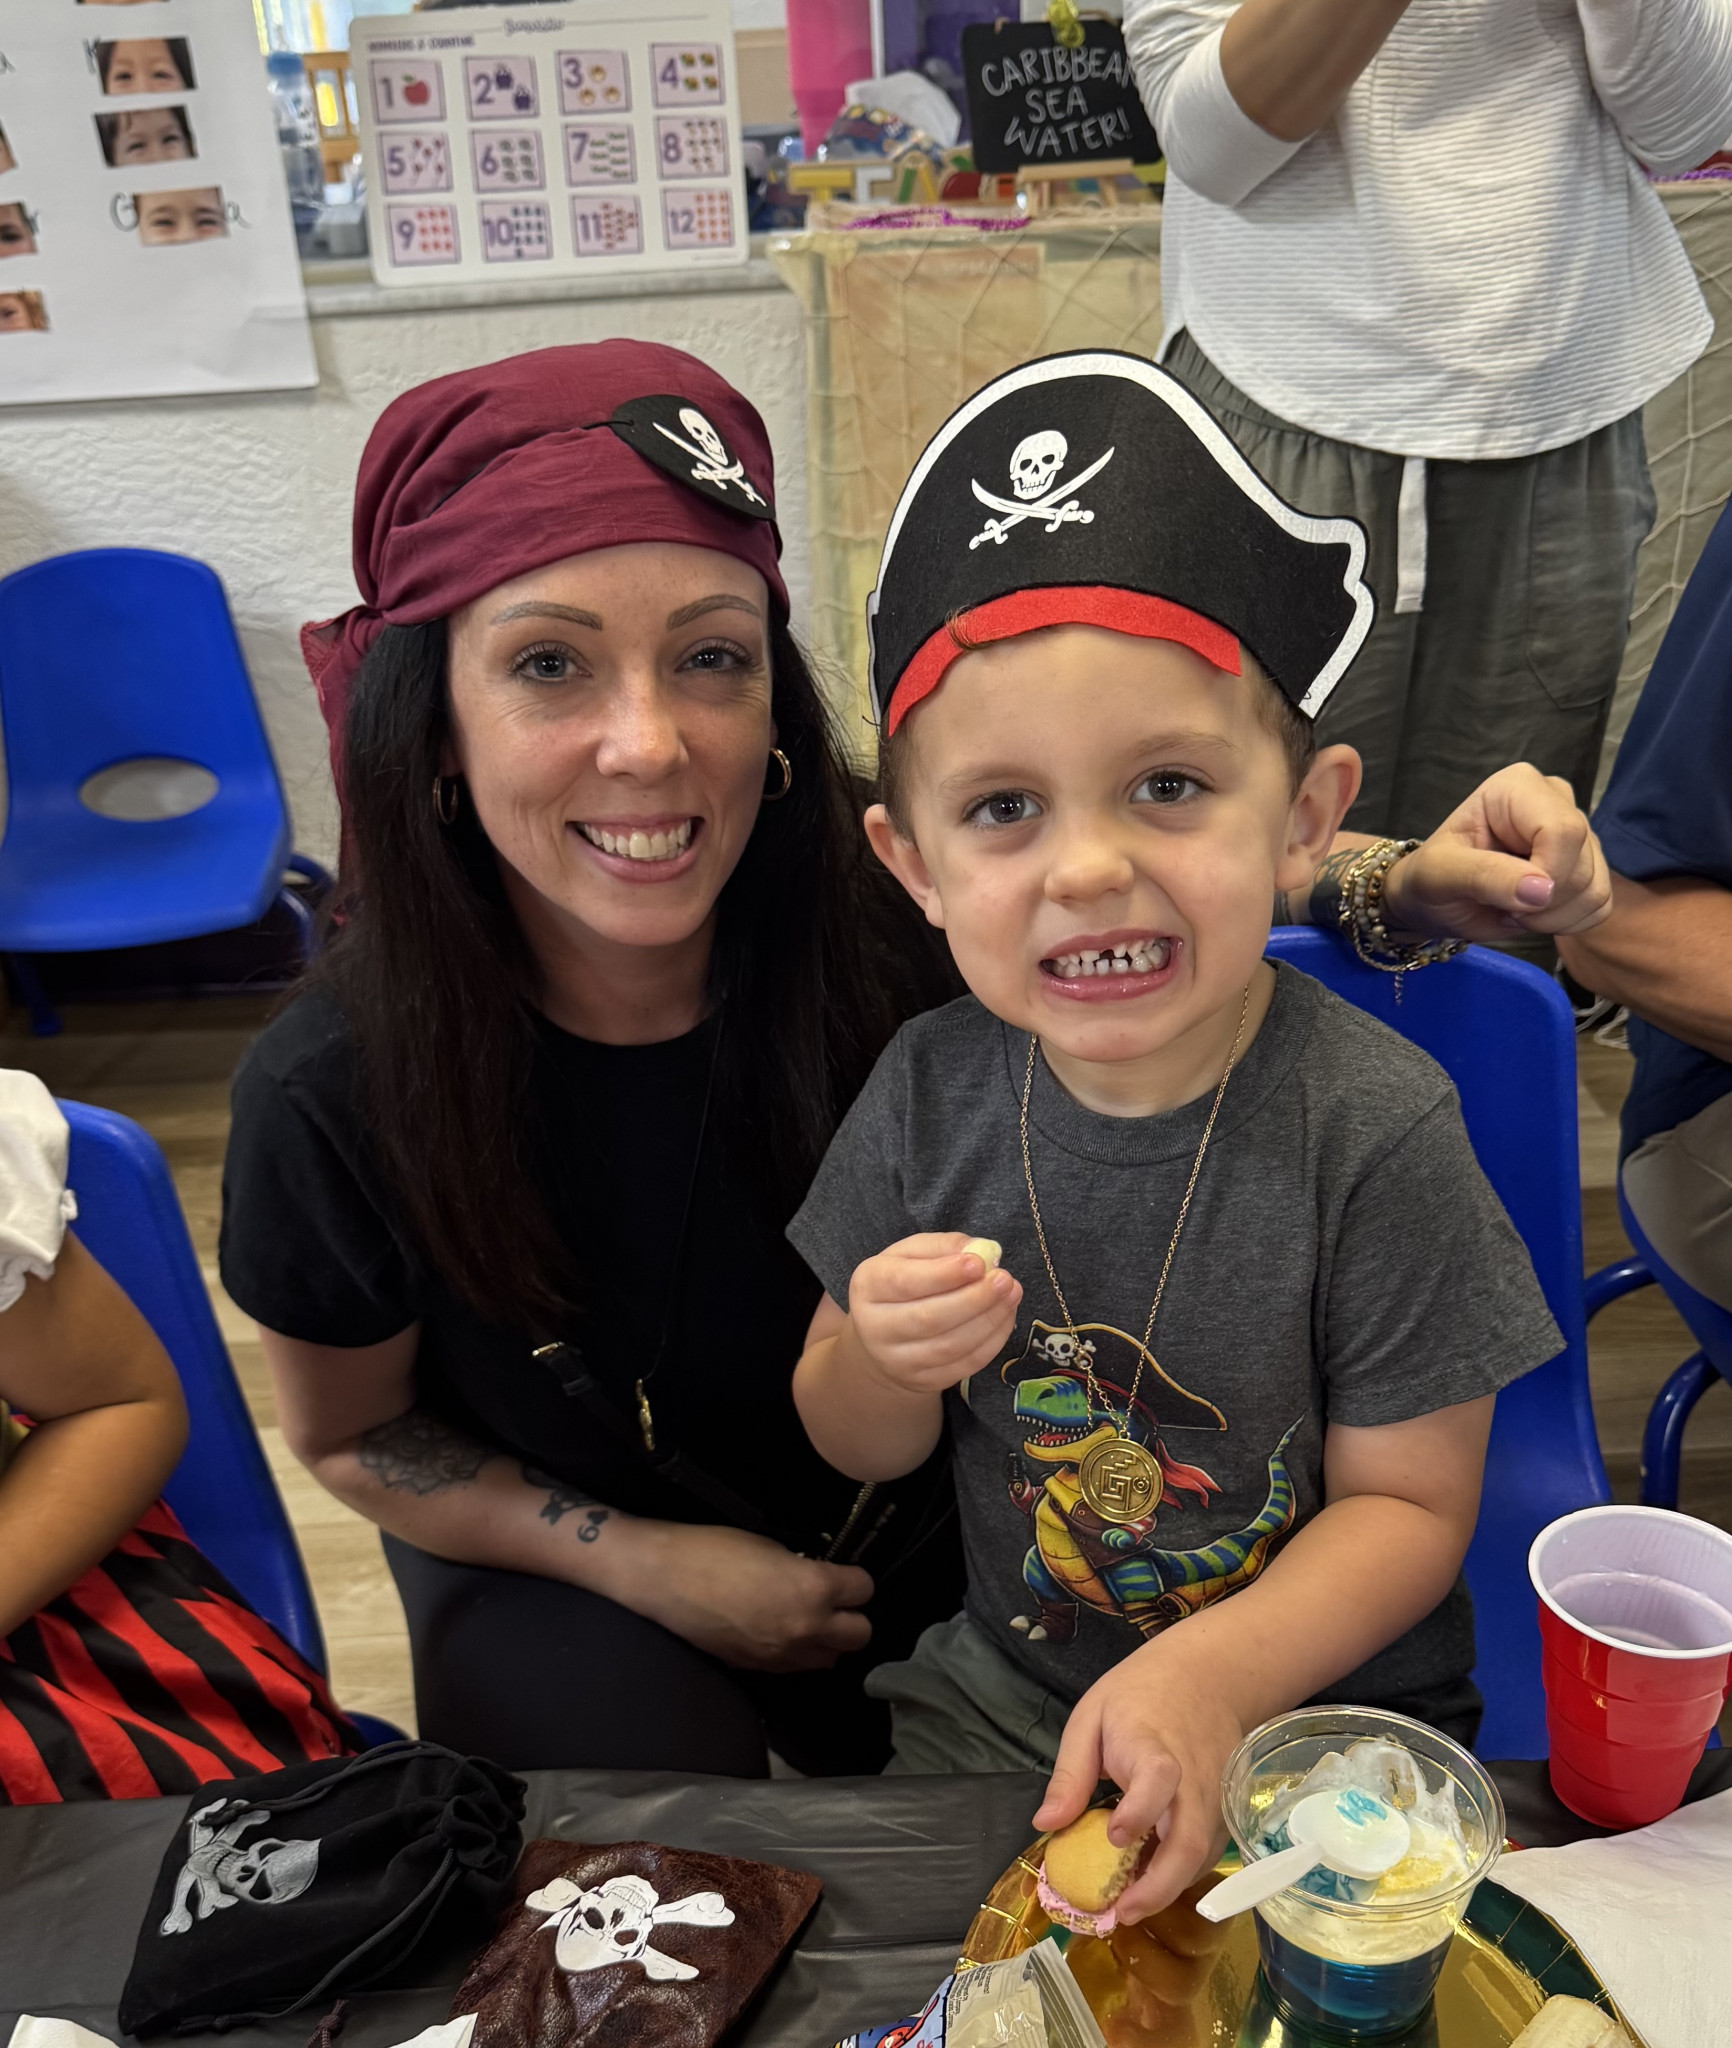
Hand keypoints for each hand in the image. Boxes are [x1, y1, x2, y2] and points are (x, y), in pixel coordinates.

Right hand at [624, 1522, 874, 1671]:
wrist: (667, 1580)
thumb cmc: (717, 1550)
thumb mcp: (774, 1548)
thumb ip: (807, 1571)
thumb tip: (822, 1582)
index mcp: (814, 1589)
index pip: (864, 1590)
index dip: (855, 1580)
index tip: (844, 1574)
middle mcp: (807, 1628)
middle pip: (860, 1634)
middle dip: (852, 1616)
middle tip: (834, 1600)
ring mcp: (784, 1655)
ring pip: (831, 1659)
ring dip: (827, 1640)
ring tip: (808, 1620)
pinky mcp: (760, 1669)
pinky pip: (797, 1667)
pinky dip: (798, 1652)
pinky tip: (781, 1633)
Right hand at [847, 1233, 1021, 1396]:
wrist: (883, 1335)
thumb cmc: (902, 1284)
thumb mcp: (911, 1254)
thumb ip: (943, 1246)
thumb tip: (981, 1251)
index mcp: (868, 1286)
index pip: (904, 1282)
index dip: (943, 1274)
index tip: (978, 1263)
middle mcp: (875, 1328)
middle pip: (929, 1319)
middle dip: (974, 1299)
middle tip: (1005, 1280)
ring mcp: (897, 1361)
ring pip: (950, 1346)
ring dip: (989, 1320)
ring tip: (1012, 1294)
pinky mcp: (923, 1381)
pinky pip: (964, 1365)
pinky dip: (992, 1341)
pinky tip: (1004, 1317)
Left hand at [1032, 1633, 1242, 1920]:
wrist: (1208, 1675)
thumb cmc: (1139, 1694)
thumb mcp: (1091, 1718)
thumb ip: (1070, 1774)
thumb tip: (1044, 1826)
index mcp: (1154, 1747)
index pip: (1159, 1779)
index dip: (1141, 1811)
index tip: (1116, 1837)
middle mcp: (1194, 1780)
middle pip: (1190, 1838)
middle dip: (1160, 1884)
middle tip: (1123, 1912)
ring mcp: (1216, 1798)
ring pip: (1202, 1855)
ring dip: (1170, 1887)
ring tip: (1129, 1905)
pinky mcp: (1226, 1811)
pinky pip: (1207, 1851)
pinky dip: (1182, 1872)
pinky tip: (1151, 1880)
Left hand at [1379, 764, 1610, 943]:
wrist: (1437, 899)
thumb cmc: (1432, 877)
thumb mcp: (1439, 875)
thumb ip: (1484, 876)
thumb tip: (1541, 890)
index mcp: (1519, 788)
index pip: (1562, 830)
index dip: (1544, 875)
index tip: (1507, 899)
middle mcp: (1557, 802)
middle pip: (1582, 864)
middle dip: (1541, 903)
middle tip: (1500, 903)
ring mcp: (1579, 834)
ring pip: (1595, 890)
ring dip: (1550, 916)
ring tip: (1511, 907)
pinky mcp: (1590, 867)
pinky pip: (1600, 906)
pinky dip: (1565, 922)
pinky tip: (1532, 912)